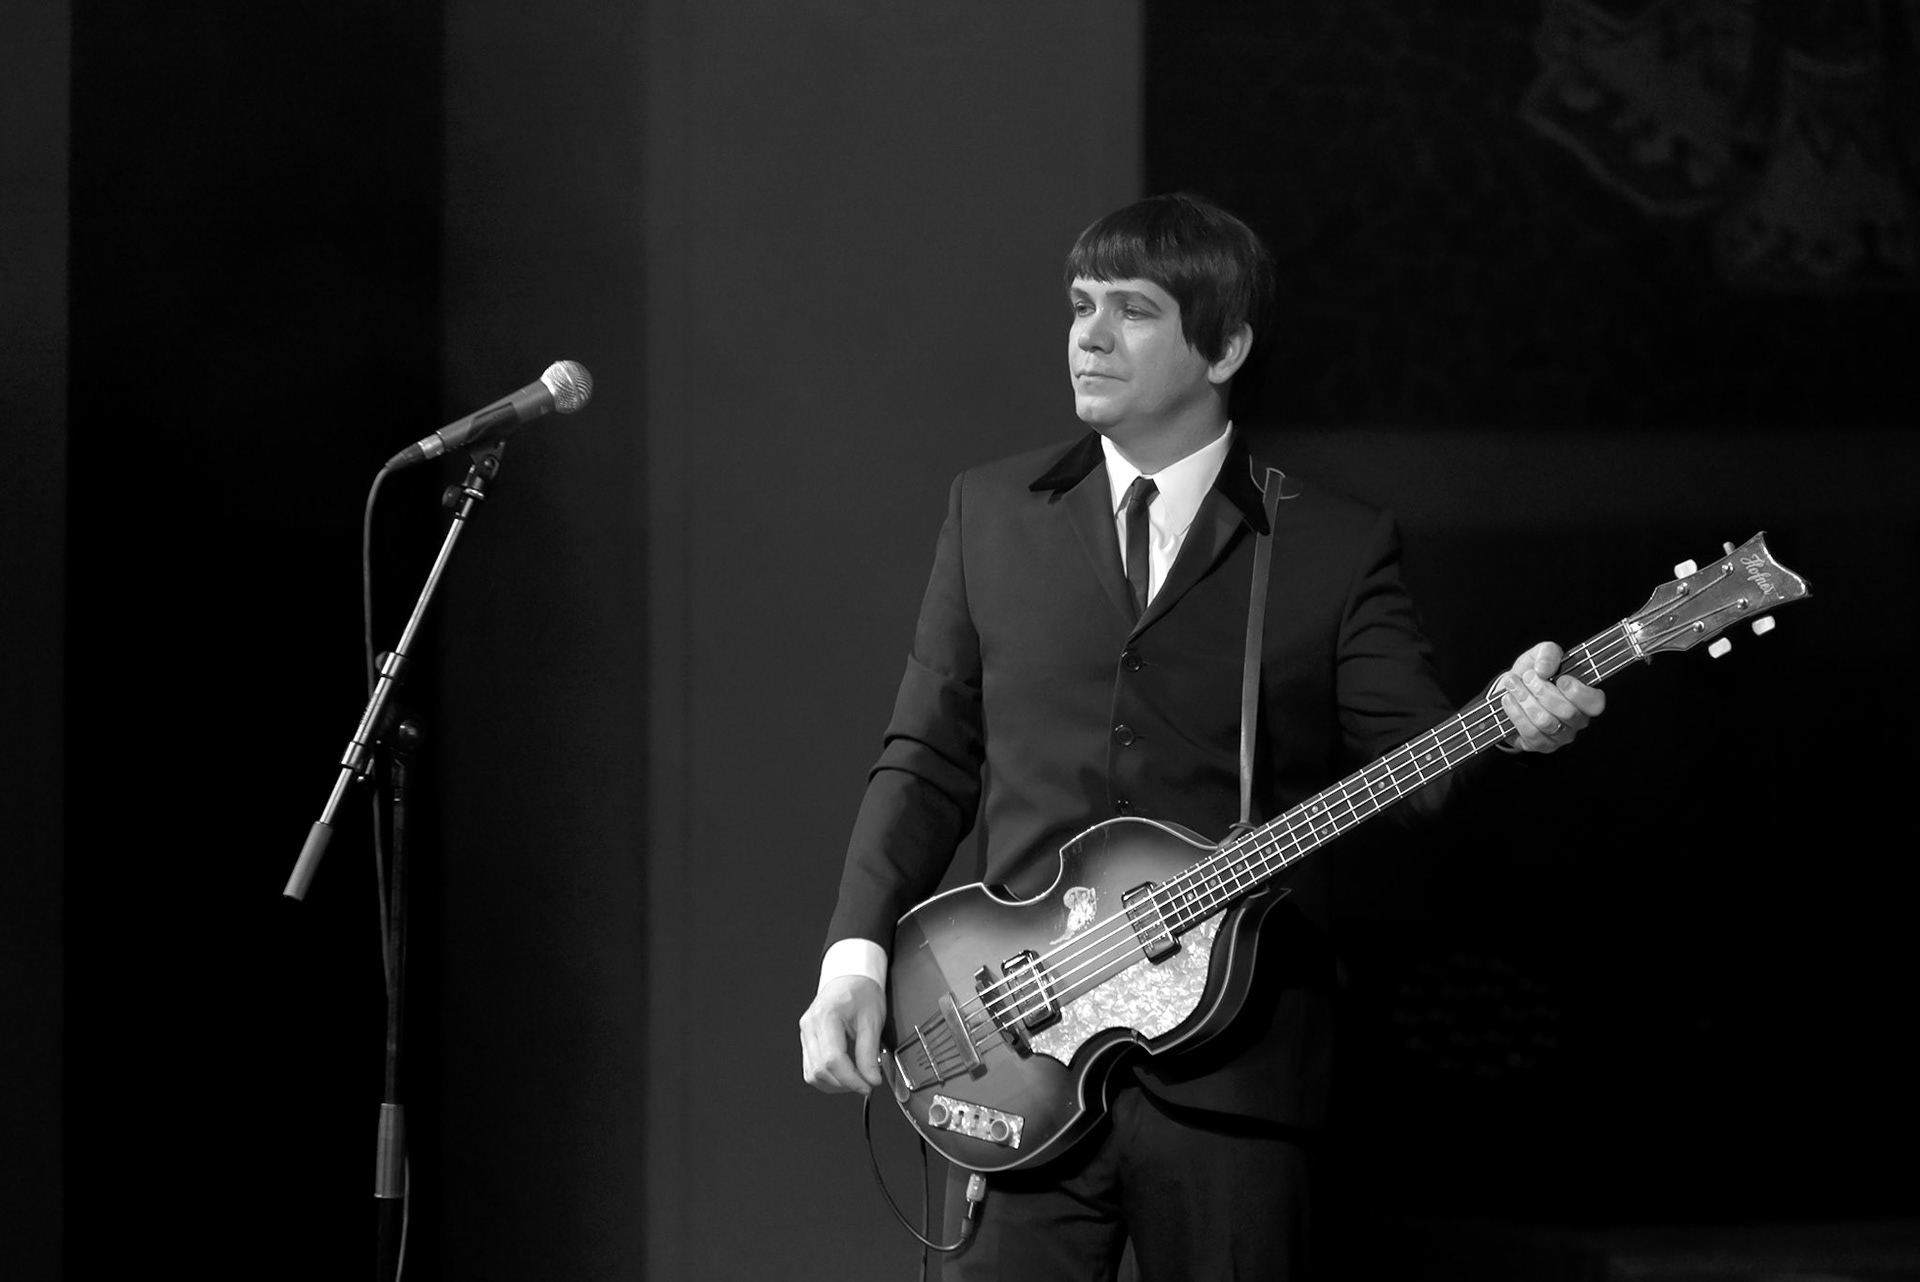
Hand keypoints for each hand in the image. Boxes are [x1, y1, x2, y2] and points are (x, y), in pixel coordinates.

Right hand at [799, 974, 886, 1094]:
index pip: (832, 1060)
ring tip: (856, 1079)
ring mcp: (805, 1033)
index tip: (868, 1086)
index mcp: (826, 1017)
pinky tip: (844, 1073)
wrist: (851, 977)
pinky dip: (827, 1077)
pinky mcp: (807, 1040)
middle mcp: (809, 1026)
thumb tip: (871, 1079)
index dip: (851, 1079)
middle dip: (845, 1083)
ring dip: (835, 1083)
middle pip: (820, 1070)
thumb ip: (869, 1053)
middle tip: (866, 1083)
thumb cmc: (862, 992)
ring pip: (812, 1073)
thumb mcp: (872, 1020)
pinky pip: (811, 1068)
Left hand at [1498, 641, 1604, 753]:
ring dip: (1526, 700)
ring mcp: (1560, 735)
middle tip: (1528, 677)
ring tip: (1513, 685)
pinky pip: (1531, 733)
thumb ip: (1547, 653)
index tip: (1560, 678)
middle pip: (1567, 712)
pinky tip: (1508, 700)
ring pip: (1546, 722)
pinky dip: (1516, 713)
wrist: (1510, 692)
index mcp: (1585, 698)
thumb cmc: (1533, 674)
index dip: (1578, 692)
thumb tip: (1544, 668)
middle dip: (1543, 691)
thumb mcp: (1541, 655)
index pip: (1595, 703)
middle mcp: (1577, 720)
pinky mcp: (1541, 745)